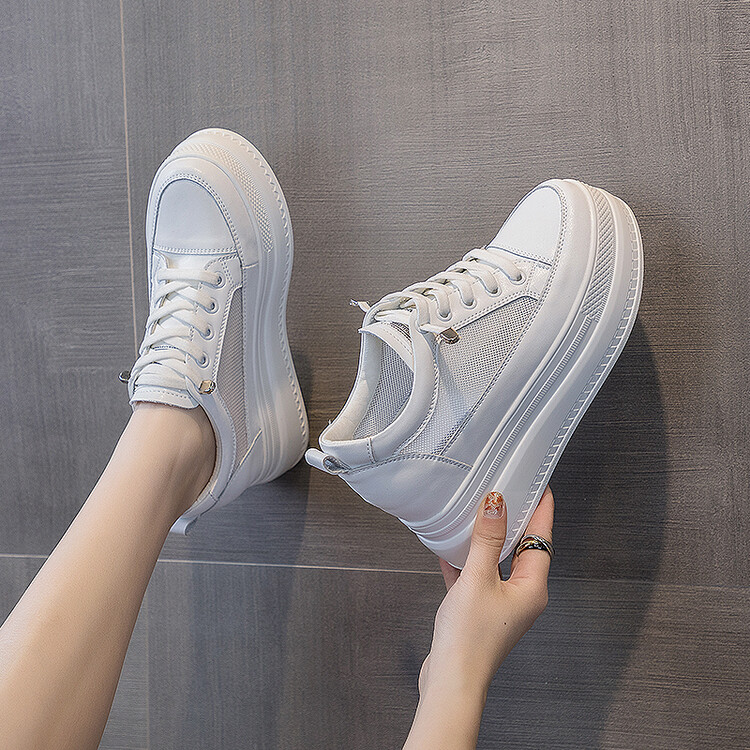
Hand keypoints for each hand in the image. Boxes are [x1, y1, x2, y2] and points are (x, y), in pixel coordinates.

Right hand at [404, 487, 553, 749]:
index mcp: (532, 587)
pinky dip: (466, 561)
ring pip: (498, 561)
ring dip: (488, 539)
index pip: (541, 538)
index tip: (540, 485)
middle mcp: (522, 595)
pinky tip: (449, 549)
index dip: (541, 509)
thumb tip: (496, 504)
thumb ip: (487, 540)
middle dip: (515, 520)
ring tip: (480, 513)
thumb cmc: (470, 638)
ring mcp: (501, 604)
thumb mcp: (478, 579)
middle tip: (510, 490)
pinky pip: (477, 576)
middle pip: (522, 548)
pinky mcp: (481, 611)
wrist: (450, 680)